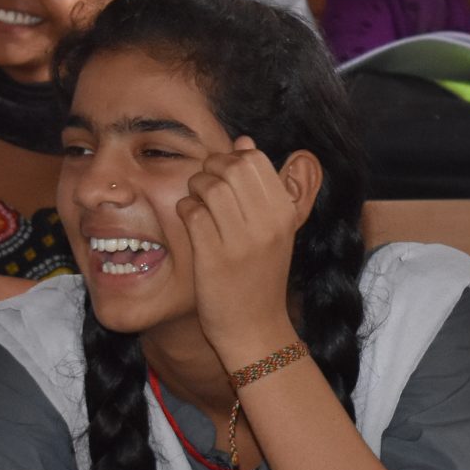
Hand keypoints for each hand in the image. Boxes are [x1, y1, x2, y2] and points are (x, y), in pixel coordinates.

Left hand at [178, 136, 306, 361]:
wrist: (255, 328)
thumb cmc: (261, 276)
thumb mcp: (275, 230)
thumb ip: (262, 187)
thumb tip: (244, 142)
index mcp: (284, 213)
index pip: (254, 159)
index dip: (232, 159)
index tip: (225, 178)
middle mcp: (267, 223)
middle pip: (231, 166)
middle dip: (211, 170)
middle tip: (205, 189)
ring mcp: (241, 240)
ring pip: (208, 186)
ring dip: (195, 190)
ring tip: (198, 207)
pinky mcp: (213, 256)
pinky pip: (190, 212)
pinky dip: (185, 212)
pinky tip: (191, 225)